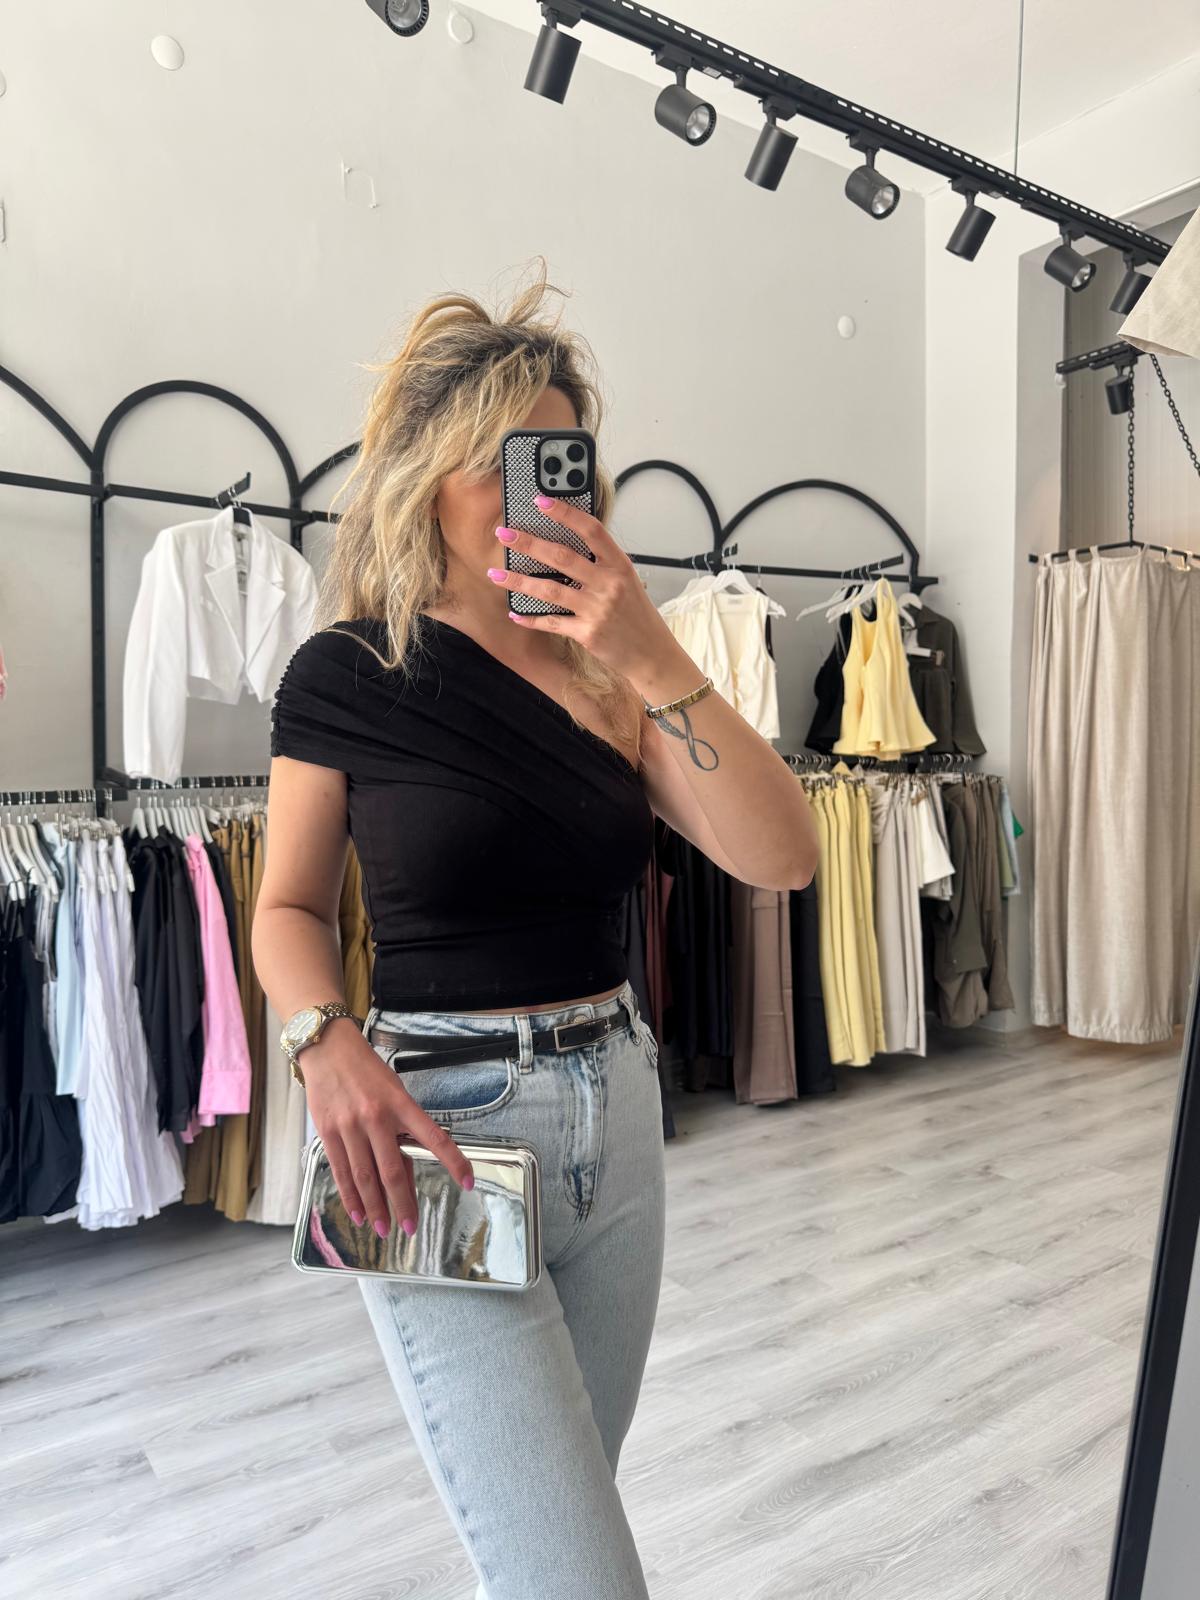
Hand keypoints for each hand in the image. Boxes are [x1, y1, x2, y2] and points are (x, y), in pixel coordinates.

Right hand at [300, 1019, 474, 1239]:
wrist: (328, 1049)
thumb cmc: (367, 1071)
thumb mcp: (394, 1092)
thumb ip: (402, 1128)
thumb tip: (406, 1171)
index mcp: (401, 1104)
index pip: (435, 1138)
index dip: (454, 1161)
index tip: (468, 1182)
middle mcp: (377, 1118)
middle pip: (392, 1170)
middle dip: (402, 1203)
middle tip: (410, 1227)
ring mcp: (350, 1127)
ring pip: (365, 1177)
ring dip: (375, 1208)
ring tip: (383, 1228)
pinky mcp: (328, 1133)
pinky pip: (341, 1171)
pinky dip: (350, 1196)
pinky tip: (357, 1213)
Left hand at [492, 495, 675, 681]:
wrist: (651, 654)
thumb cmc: (637, 615)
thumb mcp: (627, 581)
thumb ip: (602, 564)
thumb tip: (566, 544)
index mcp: (620, 565)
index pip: (591, 530)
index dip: (565, 513)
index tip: (541, 501)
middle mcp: (609, 585)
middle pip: (562, 557)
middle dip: (528, 543)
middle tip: (504, 534)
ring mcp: (597, 610)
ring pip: (549, 590)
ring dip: (518, 581)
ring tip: (496, 573)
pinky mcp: (587, 633)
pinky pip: (552, 622)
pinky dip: (531, 618)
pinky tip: (515, 613)